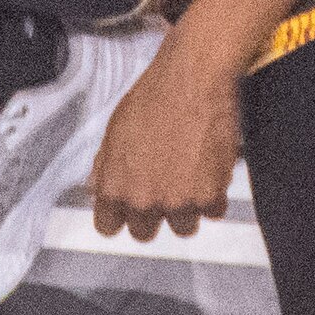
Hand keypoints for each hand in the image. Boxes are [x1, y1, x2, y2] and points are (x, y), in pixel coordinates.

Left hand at [85, 41, 243, 240]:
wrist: (192, 81)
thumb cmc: (154, 97)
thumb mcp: (115, 131)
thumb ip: (107, 167)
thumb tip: (101, 187)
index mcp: (114, 186)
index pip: (108, 227)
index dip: (120, 216)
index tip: (128, 210)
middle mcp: (143, 201)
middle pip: (144, 233)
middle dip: (153, 214)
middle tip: (163, 189)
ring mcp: (177, 202)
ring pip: (182, 227)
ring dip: (186, 208)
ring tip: (189, 176)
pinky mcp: (209, 196)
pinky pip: (212, 212)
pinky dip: (213, 195)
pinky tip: (208, 171)